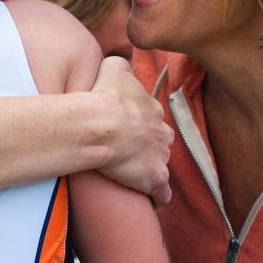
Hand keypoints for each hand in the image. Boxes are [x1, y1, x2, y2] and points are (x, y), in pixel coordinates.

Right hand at [92, 56, 172, 205]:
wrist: (100, 125)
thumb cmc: (104, 96)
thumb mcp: (113, 68)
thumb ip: (120, 64)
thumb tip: (120, 65)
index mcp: (152, 110)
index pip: (150, 116)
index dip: (137, 122)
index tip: (123, 127)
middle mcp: (162, 133)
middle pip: (159, 140)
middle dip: (148, 145)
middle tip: (126, 150)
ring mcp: (161, 157)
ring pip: (160, 164)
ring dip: (149, 168)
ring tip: (130, 175)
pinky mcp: (154, 179)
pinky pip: (162, 193)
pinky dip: (158, 196)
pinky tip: (150, 198)